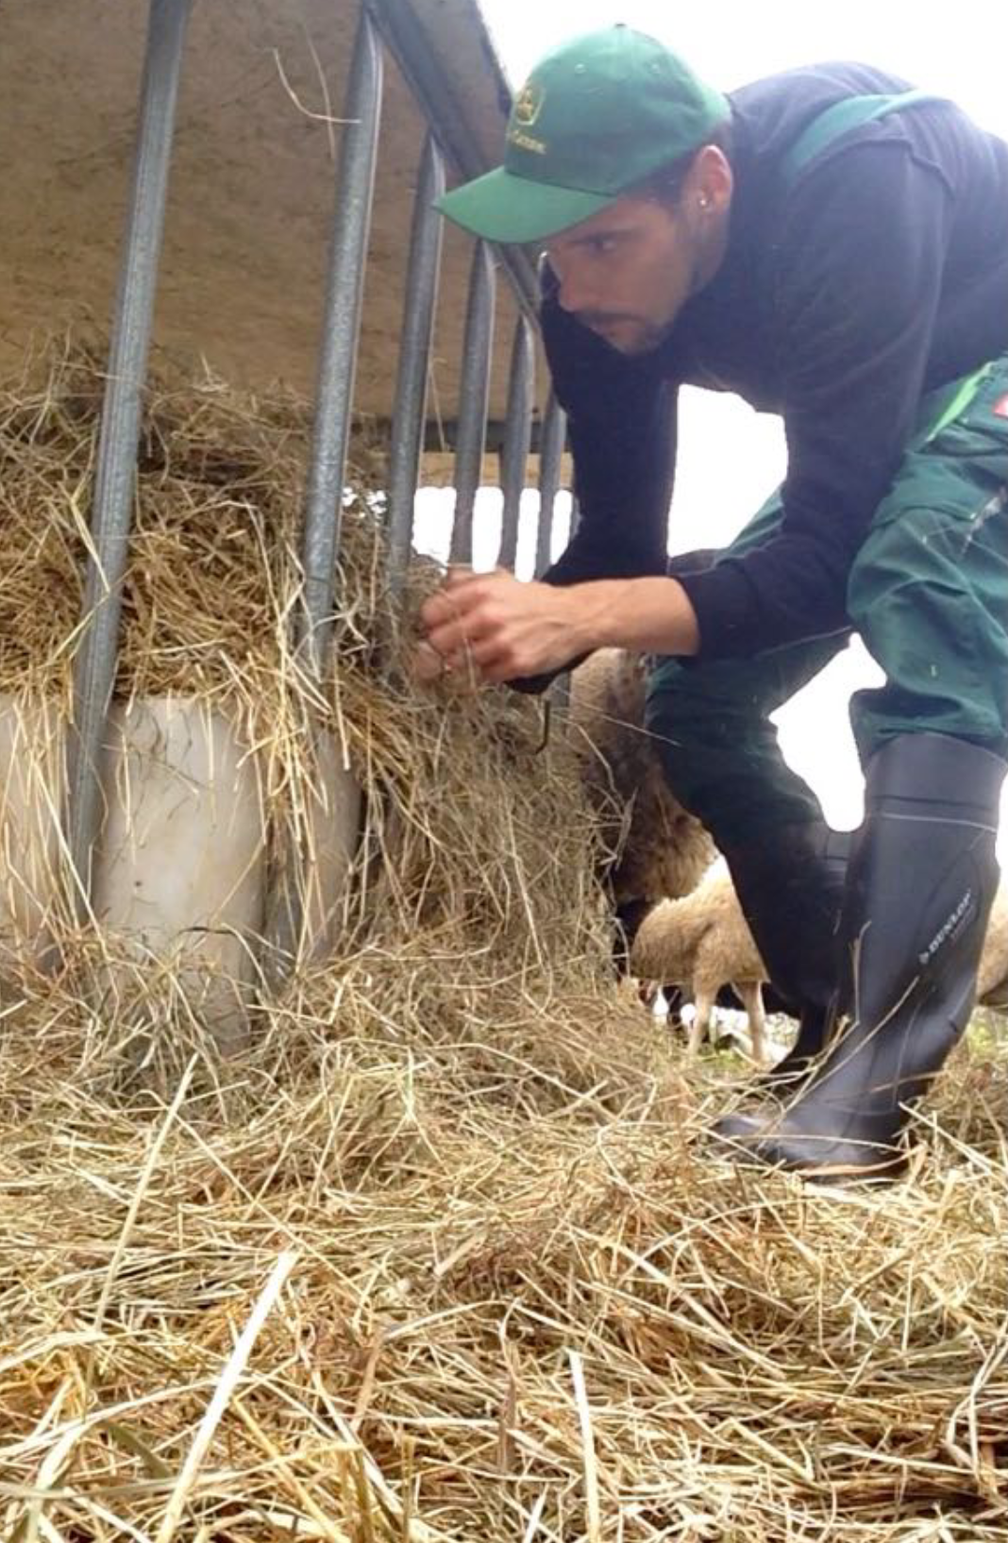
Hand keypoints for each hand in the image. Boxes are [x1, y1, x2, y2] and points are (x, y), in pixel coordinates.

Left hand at [416, 567, 590, 684]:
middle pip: (438, 642)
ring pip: (458, 663)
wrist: (573, 616)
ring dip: (463, 660)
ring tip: (477, 651)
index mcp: (480, 592)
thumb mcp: (499, 578)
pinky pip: (483, 676)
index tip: (434, 626)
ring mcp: (501, 643)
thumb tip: (440, 586)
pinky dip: (486, 671)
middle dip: (440, 645)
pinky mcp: (515, 664)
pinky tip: (496, 659)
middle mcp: (488, 616)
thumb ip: (466, 581)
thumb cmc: (535, 600)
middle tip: (449, 645)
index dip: (430, 621)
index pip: (431, 612)